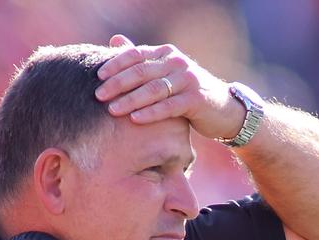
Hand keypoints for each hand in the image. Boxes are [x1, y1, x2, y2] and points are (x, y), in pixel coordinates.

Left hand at [95, 34, 244, 141]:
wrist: (221, 108)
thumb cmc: (186, 93)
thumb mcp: (164, 75)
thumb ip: (142, 61)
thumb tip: (115, 41)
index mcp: (165, 54)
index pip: (136, 55)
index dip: (116, 64)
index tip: (98, 76)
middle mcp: (176, 62)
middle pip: (141, 72)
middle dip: (118, 83)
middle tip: (98, 95)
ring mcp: (187, 79)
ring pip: (154, 89)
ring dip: (131, 100)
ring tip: (112, 109)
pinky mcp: (196, 99)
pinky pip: (169, 106)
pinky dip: (151, 113)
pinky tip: (135, 119)